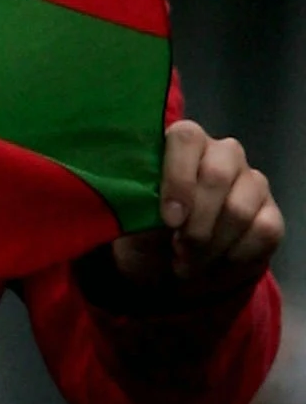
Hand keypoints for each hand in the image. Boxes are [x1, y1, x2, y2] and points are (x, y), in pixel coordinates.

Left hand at [111, 120, 282, 289]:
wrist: (174, 264)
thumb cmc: (147, 231)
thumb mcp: (132, 218)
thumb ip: (139, 203)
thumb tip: (149, 205)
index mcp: (181, 143)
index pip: (186, 139)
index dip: (178, 180)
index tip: (169, 220)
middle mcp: (222, 154)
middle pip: (216, 175)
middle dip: (194, 222)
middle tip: (178, 250)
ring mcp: (251, 182)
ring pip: (239, 210)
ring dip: (211, 246)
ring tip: (188, 263)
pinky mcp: (271, 213)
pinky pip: (263, 231)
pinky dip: (235, 256)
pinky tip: (215, 264)